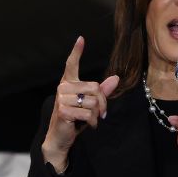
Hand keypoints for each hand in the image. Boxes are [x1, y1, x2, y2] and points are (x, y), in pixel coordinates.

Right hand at [41, 36, 119, 172]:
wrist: (62, 137)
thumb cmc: (76, 119)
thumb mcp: (91, 104)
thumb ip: (102, 91)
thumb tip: (115, 78)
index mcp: (69, 83)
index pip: (71, 64)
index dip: (76, 52)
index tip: (81, 39)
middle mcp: (63, 87)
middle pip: (95, 88)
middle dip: (103, 103)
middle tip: (101, 113)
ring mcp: (61, 98)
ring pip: (93, 102)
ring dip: (97, 115)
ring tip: (91, 120)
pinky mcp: (63, 110)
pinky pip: (88, 113)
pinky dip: (93, 122)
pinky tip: (88, 125)